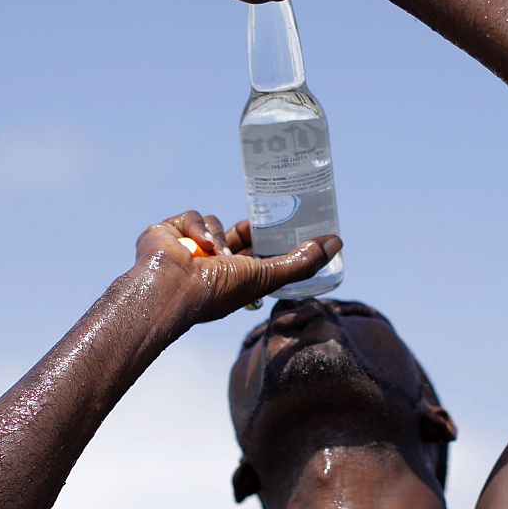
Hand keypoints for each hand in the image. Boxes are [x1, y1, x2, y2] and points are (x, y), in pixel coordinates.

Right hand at [136, 210, 339, 322]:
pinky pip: (192, 217)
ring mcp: (189, 247)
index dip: (265, 239)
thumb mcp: (268, 276)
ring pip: (215, 222)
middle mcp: (210, 264)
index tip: (279, 226)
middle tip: (250, 228)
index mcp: (231, 278)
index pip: (254, 253)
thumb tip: (337, 242)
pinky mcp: (170, 231)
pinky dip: (196, 229)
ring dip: (218, 236)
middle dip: (243, 231)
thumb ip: (302, 262)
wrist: (172, 286)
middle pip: (235, 234)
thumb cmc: (218, 291)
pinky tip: (196, 246)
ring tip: (215, 255)